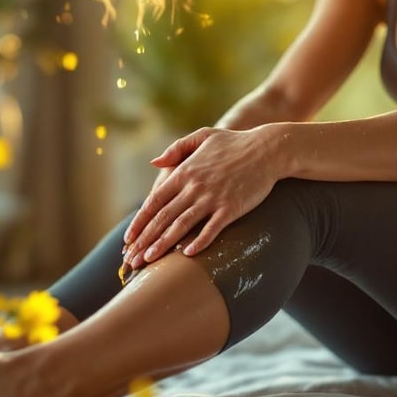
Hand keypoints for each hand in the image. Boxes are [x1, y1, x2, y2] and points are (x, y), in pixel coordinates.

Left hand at [121, 126, 281, 268]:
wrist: (268, 149)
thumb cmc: (235, 142)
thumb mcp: (203, 136)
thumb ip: (176, 149)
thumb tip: (154, 163)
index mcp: (184, 171)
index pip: (155, 201)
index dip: (140, 221)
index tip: (128, 239)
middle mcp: (194, 186)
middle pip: (163, 217)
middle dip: (145, 239)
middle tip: (132, 259)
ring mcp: (212, 198)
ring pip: (182, 225)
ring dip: (163, 244)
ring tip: (149, 260)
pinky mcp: (231, 207)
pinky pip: (211, 229)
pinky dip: (199, 242)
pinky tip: (187, 254)